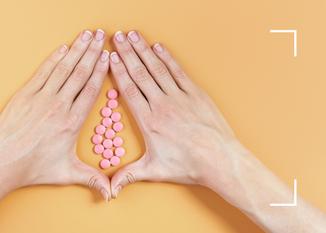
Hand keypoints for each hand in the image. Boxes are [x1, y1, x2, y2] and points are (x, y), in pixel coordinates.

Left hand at [0, 29, 111, 200]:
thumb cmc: (34, 168)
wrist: (2, 163)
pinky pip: (43, 72)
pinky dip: (54, 59)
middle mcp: (58, 106)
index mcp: (72, 122)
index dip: (100, 70)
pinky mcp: (25, 95)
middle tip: (100, 36)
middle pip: (79, 73)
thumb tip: (110, 193)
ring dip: (76, 50)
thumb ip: (92, 179)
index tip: (107, 57)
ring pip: (63, 69)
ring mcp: (40, 98)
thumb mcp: (67, 173)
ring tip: (85, 36)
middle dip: (91, 52)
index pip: (90, 89)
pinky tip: (62, 49)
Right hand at [109, 30, 246, 196]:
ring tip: (133, 36)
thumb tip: (109, 190)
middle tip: (117, 37)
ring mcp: (180, 97)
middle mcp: (162, 104)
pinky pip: (178, 71)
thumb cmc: (187, 165)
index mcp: (149, 121)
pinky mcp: (196, 93)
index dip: (118, 70)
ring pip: (157, 68)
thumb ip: (128, 176)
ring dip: (144, 50)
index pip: (130, 89)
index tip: (110, 57)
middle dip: (127, 53)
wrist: (219, 159)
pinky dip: (168, 58)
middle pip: (140, 73)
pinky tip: (159, 47)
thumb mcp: (154, 171)